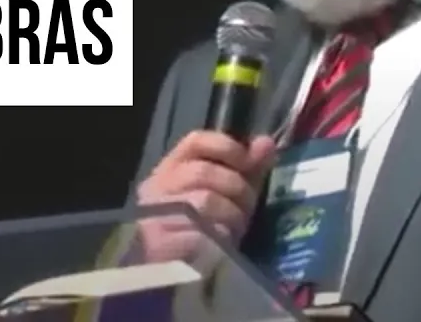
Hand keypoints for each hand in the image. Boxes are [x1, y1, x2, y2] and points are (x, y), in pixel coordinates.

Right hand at [134, 131, 277, 261]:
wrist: (170, 278)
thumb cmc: (199, 231)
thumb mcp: (223, 195)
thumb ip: (244, 169)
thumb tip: (266, 143)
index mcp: (169, 170)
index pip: (195, 141)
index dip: (226, 146)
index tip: (247, 161)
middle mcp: (156, 188)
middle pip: (204, 172)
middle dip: (236, 189)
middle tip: (247, 208)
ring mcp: (154, 215)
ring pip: (205, 201)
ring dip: (231, 216)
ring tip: (234, 230)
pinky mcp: (160, 244)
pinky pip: (203, 233)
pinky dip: (221, 238)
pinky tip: (222, 247)